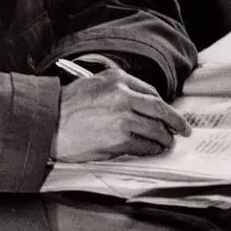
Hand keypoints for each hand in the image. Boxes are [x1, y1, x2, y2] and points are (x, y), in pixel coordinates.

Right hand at [51, 67, 190, 161]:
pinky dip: (151, 149)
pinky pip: (144, 145)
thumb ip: (117, 89)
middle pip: (160, 109)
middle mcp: (123, 96)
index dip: (162, 105)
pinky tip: (153, 150)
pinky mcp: (118, 139)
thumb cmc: (66, 105)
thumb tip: (139, 103)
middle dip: (176, 121)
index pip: (151, 92)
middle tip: (183, 128)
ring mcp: (123, 118)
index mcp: (118, 79)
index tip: (168, 112)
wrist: (47, 122)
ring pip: (155, 129)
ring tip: (167, 143)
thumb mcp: (94, 83)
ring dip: (165, 138)